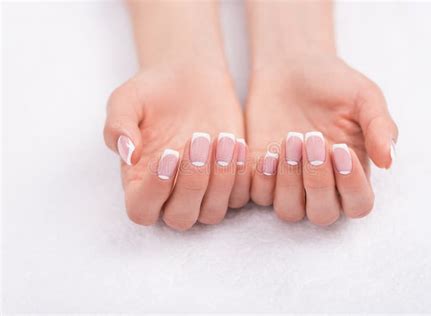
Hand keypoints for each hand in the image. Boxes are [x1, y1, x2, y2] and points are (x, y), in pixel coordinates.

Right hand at [103, 65, 249, 229]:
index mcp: (139, 182)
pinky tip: (237, 143)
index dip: (154, 191)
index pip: (142, 210)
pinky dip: (242, 175)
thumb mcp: (126, 100)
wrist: (190, 77)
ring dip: (220, 180)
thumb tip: (128, 156)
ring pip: (213, 213)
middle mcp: (171, 195)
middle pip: (181, 218)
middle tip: (198, 139)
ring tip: (222, 139)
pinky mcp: (230, 182)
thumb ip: (118, 127)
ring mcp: (203, 192)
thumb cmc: (152, 92)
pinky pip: (240, 196)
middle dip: (192, 182)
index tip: (168, 154)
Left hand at [246, 53, 397, 223]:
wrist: (291, 66)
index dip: (351, 186)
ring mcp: (289, 182)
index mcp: (352, 172)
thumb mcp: (365, 97)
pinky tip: (267, 150)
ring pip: (288, 210)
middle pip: (322, 214)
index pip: (358, 204)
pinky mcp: (262, 174)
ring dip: (288, 181)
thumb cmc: (334, 83)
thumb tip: (389, 161)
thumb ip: (380, 127)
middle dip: (317, 181)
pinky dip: (262, 179)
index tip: (341, 149)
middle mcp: (321, 184)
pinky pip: (258, 195)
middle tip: (311, 138)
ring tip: (289, 139)